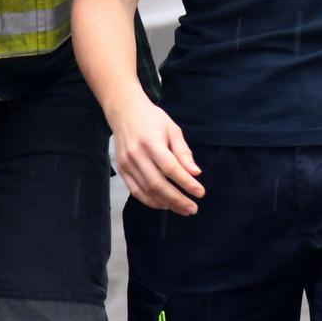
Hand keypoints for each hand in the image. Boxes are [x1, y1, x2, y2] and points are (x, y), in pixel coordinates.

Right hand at [109, 93, 204, 214]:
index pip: (171, 168)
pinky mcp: (121, 170)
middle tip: (192, 209)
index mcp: (152, 142)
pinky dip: (149, 200)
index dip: (186, 183)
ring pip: (146, 190)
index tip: (200, 193)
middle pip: (158, 184)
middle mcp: (137, 155)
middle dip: (177, 199)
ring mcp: (126, 164)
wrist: (124, 112)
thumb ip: (183, 152)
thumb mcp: (172, 129)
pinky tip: (163, 204)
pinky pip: (135, 191)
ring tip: (181, 209)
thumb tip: (195, 173)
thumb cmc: (153, 119)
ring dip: (165, 203)